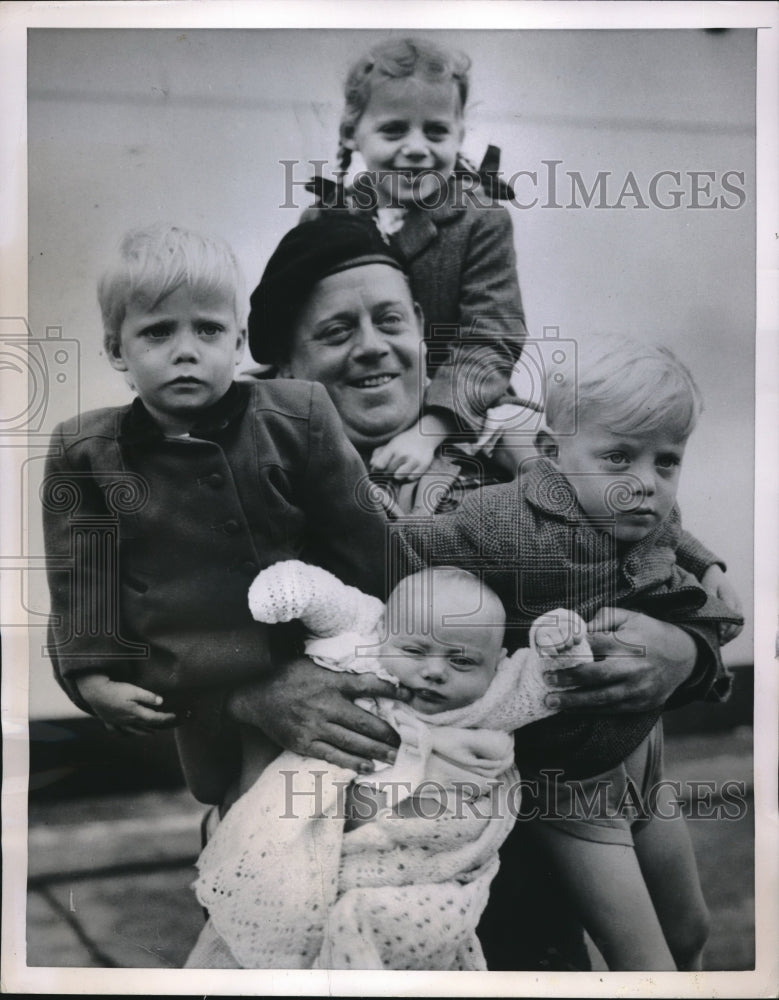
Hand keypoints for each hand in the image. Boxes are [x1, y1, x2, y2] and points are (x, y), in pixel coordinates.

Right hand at [75, 673, 178, 734]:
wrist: (93, 692)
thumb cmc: (114, 690)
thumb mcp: (133, 690)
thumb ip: (147, 696)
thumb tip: (161, 702)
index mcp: (135, 713)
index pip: (154, 718)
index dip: (165, 717)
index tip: (174, 716)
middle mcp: (127, 721)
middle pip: (144, 726)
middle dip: (156, 726)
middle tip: (165, 725)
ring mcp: (117, 722)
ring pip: (132, 731)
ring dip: (143, 732)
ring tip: (150, 733)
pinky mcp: (108, 720)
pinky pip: (117, 731)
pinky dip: (124, 734)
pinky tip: (126, 734)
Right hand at [226, 656, 409, 771]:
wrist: (255, 697)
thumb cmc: (288, 677)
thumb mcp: (314, 664)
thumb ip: (339, 672)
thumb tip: (369, 674)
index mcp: (330, 682)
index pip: (366, 685)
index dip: (390, 690)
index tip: (408, 696)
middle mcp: (324, 705)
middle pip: (364, 722)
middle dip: (387, 733)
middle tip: (404, 741)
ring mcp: (314, 726)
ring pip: (352, 742)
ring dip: (376, 751)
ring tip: (393, 756)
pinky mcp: (304, 743)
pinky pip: (333, 755)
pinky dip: (352, 761)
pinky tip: (368, 765)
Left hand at [369, 423, 439, 481]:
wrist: (425, 435)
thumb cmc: (404, 441)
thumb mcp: (391, 444)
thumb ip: (379, 454)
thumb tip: (372, 465)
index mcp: (393, 448)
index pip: (379, 465)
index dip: (377, 469)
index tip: (380, 468)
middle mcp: (403, 455)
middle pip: (388, 473)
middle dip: (387, 472)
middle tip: (392, 467)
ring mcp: (414, 461)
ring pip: (398, 477)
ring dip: (398, 475)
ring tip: (400, 469)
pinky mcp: (423, 466)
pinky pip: (411, 478)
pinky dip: (409, 476)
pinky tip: (410, 470)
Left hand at [541, 608, 696, 713]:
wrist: (685, 657)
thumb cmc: (651, 633)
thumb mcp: (630, 617)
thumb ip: (603, 618)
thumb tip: (577, 629)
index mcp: (629, 642)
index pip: (595, 645)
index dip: (571, 650)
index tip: (549, 653)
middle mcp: (634, 667)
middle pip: (596, 675)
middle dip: (568, 678)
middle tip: (547, 679)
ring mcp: (638, 689)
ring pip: (601, 698)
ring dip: (573, 701)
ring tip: (550, 701)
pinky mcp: (640, 704)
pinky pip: (611, 709)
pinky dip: (589, 710)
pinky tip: (570, 709)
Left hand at [700, 565, 743, 642]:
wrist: (715, 574)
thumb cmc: (709, 581)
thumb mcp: (706, 587)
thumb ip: (709, 598)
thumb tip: (709, 610)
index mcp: (728, 596)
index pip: (729, 613)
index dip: (725, 624)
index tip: (719, 633)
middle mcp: (736, 602)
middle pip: (736, 621)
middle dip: (728, 633)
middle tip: (719, 641)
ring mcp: (738, 607)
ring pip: (739, 624)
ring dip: (732, 634)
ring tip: (721, 642)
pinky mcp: (737, 610)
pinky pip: (738, 624)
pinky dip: (733, 632)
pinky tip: (724, 638)